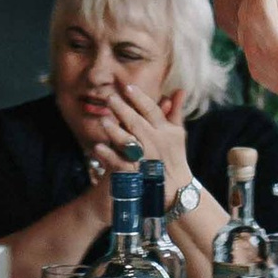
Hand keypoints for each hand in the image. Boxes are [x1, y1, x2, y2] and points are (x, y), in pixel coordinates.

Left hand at [86, 80, 191, 196]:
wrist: (176, 190)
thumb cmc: (174, 158)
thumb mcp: (177, 134)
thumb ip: (176, 111)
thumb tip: (179, 90)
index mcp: (165, 131)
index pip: (151, 110)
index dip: (139, 98)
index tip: (127, 87)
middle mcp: (156, 142)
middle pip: (137, 122)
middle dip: (122, 109)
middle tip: (109, 98)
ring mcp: (145, 158)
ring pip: (128, 141)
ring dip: (114, 131)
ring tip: (103, 121)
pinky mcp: (136, 173)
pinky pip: (120, 162)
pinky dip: (108, 155)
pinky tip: (97, 148)